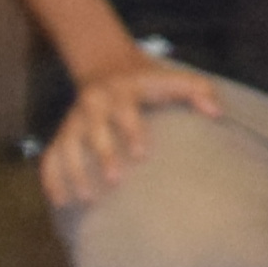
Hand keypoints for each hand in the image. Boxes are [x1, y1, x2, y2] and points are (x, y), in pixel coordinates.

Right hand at [34, 55, 223, 209]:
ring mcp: (74, 120)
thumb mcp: (175, 77)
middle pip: (94, 131)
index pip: (126, 112)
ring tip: (86, 198)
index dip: (132, 132)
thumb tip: (217, 113)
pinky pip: (50, 155)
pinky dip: (50, 177)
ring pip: (66, 146)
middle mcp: (94, 105)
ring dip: (74, 172)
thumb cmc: (151, 81)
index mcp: (122, 92)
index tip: (141, 155)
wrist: (108, 66)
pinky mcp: (63, 132)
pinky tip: (59, 200)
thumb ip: (199, 90)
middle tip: (115, 181)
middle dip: (104, 155)